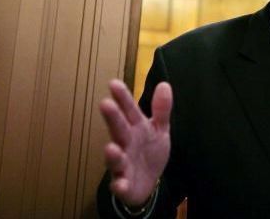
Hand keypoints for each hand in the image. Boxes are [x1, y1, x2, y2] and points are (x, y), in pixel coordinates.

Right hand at [100, 79, 172, 206]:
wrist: (148, 183)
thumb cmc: (149, 151)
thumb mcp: (160, 130)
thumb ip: (161, 110)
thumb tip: (165, 84)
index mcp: (136, 128)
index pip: (129, 110)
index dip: (123, 98)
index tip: (114, 83)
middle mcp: (125, 144)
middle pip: (119, 129)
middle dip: (112, 118)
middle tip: (105, 104)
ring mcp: (122, 164)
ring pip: (115, 159)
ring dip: (112, 154)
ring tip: (110, 148)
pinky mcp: (123, 184)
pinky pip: (120, 185)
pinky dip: (119, 185)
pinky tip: (120, 184)